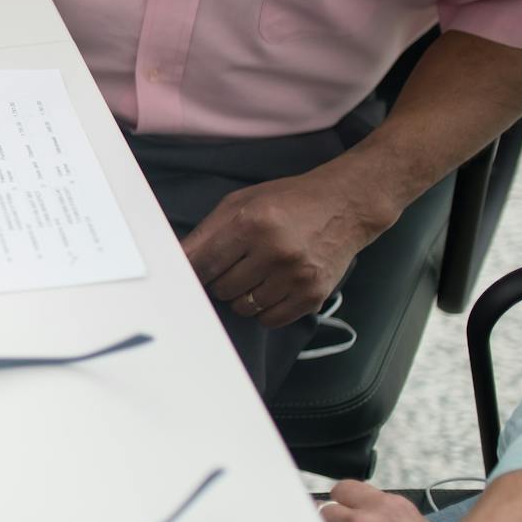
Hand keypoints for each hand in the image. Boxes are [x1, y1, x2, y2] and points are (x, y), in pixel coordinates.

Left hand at [180, 161, 394, 328]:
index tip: (189, 275)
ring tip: (257, 272)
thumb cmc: (287, 202)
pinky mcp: (312, 294)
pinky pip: (269, 319)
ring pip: (242, 307)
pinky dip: (264, 309)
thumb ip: (205, 234)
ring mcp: (295, 275)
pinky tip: (272, 287)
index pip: (201, 265)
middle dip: (221, 279)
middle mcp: (274, 251)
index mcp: (250, 223)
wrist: (345, 205)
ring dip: (242, 295)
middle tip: (236, 263)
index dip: (192, 272)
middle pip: (220, 289)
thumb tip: (175, 263)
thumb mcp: (240, 203)